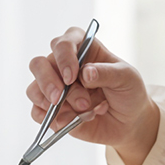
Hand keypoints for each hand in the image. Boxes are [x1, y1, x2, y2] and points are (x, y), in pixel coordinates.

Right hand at [27, 29, 159, 164]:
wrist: (130, 121)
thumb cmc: (128, 92)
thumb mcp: (127, 78)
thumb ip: (107, 73)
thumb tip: (86, 73)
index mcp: (81, 49)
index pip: (62, 43)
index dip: (63, 57)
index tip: (73, 75)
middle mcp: (63, 66)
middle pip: (38, 65)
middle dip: (48, 82)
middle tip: (60, 98)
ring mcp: (55, 88)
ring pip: (34, 90)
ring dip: (54, 105)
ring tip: (83, 111)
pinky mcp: (52, 111)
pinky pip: (38, 114)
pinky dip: (54, 120)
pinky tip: (75, 121)